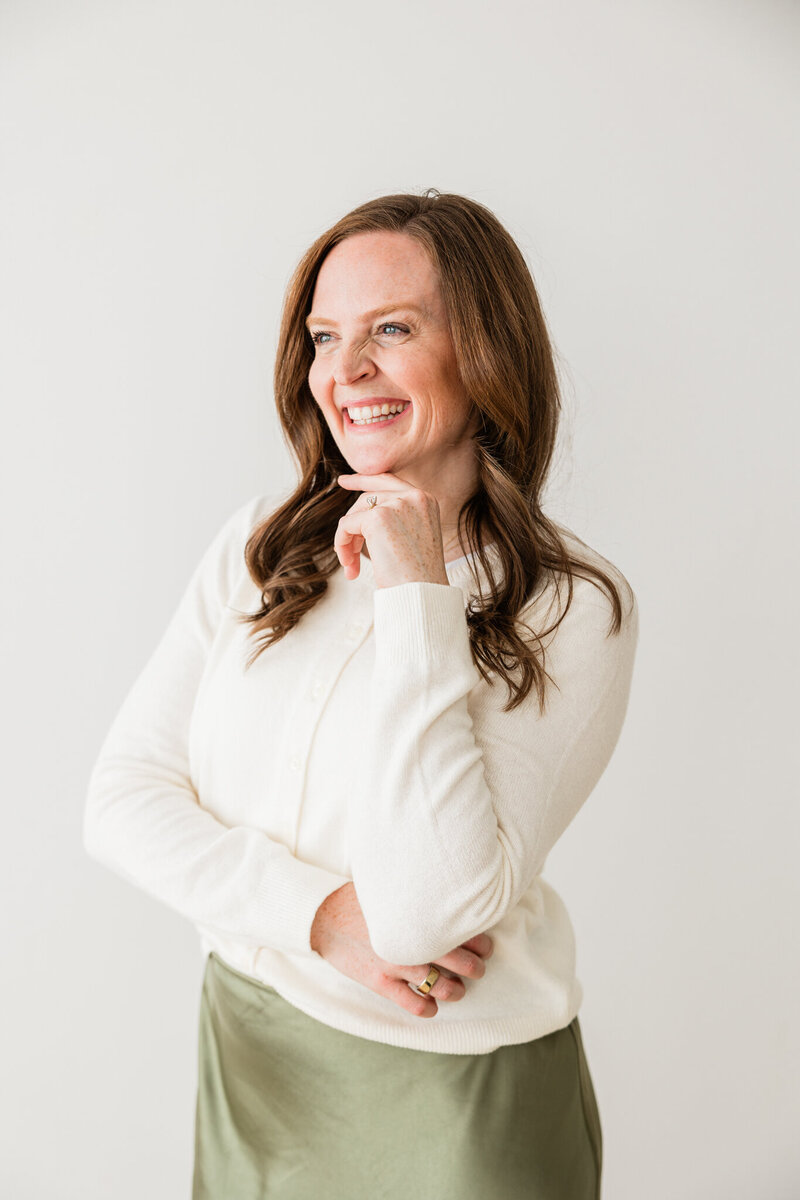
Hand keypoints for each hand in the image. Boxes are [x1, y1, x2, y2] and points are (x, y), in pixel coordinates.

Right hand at [310, 882, 493, 1018]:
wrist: (324, 916)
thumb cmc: (360, 899)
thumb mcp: (393, 888)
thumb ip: (421, 895)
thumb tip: (447, 888)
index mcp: (421, 916)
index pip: (466, 932)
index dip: (481, 941)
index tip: (484, 944)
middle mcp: (414, 942)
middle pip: (463, 963)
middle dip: (477, 967)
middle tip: (478, 967)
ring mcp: (399, 964)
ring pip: (444, 987)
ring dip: (457, 991)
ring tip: (458, 988)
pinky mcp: (382, 983)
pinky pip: (415, 1005)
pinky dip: (429, 1009)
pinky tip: (430, 1005)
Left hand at [335, 473, 449, 588]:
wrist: (422, 595)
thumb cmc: (418, 577)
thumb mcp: (413, 539)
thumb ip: (395, 519)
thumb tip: (358, 516)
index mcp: (426, 500)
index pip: (389, 480)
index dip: (363, 480)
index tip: (343, 482)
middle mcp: (414, 496)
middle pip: (367, 499)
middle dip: (353, 526)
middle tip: (347, 555)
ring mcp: (396, 504)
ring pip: (355, 513)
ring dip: (347, 540)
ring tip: (350, 565)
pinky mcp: (377, 517)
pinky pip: (346, 525)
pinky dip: (342, 544)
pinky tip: (350, 565)